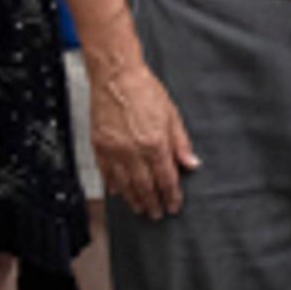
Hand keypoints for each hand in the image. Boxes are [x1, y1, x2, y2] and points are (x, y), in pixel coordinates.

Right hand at [88, 58, 200, 219]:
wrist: (116, 75)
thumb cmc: (144, 89)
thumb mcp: (171, 114)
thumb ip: (181, 143)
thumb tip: (191, 163)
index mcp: (155, 143)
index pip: (166, 179)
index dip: (171, 196)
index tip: (173, 205)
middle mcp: (133, 151)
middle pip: (145, 187)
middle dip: (153, 203)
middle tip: (157, 213)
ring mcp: (114, 151)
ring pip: (124, 185)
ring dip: (133, 199)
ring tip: (140, 208)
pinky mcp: (99, 146)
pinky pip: (106, 173)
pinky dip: (113, 186)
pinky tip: (118, 192)